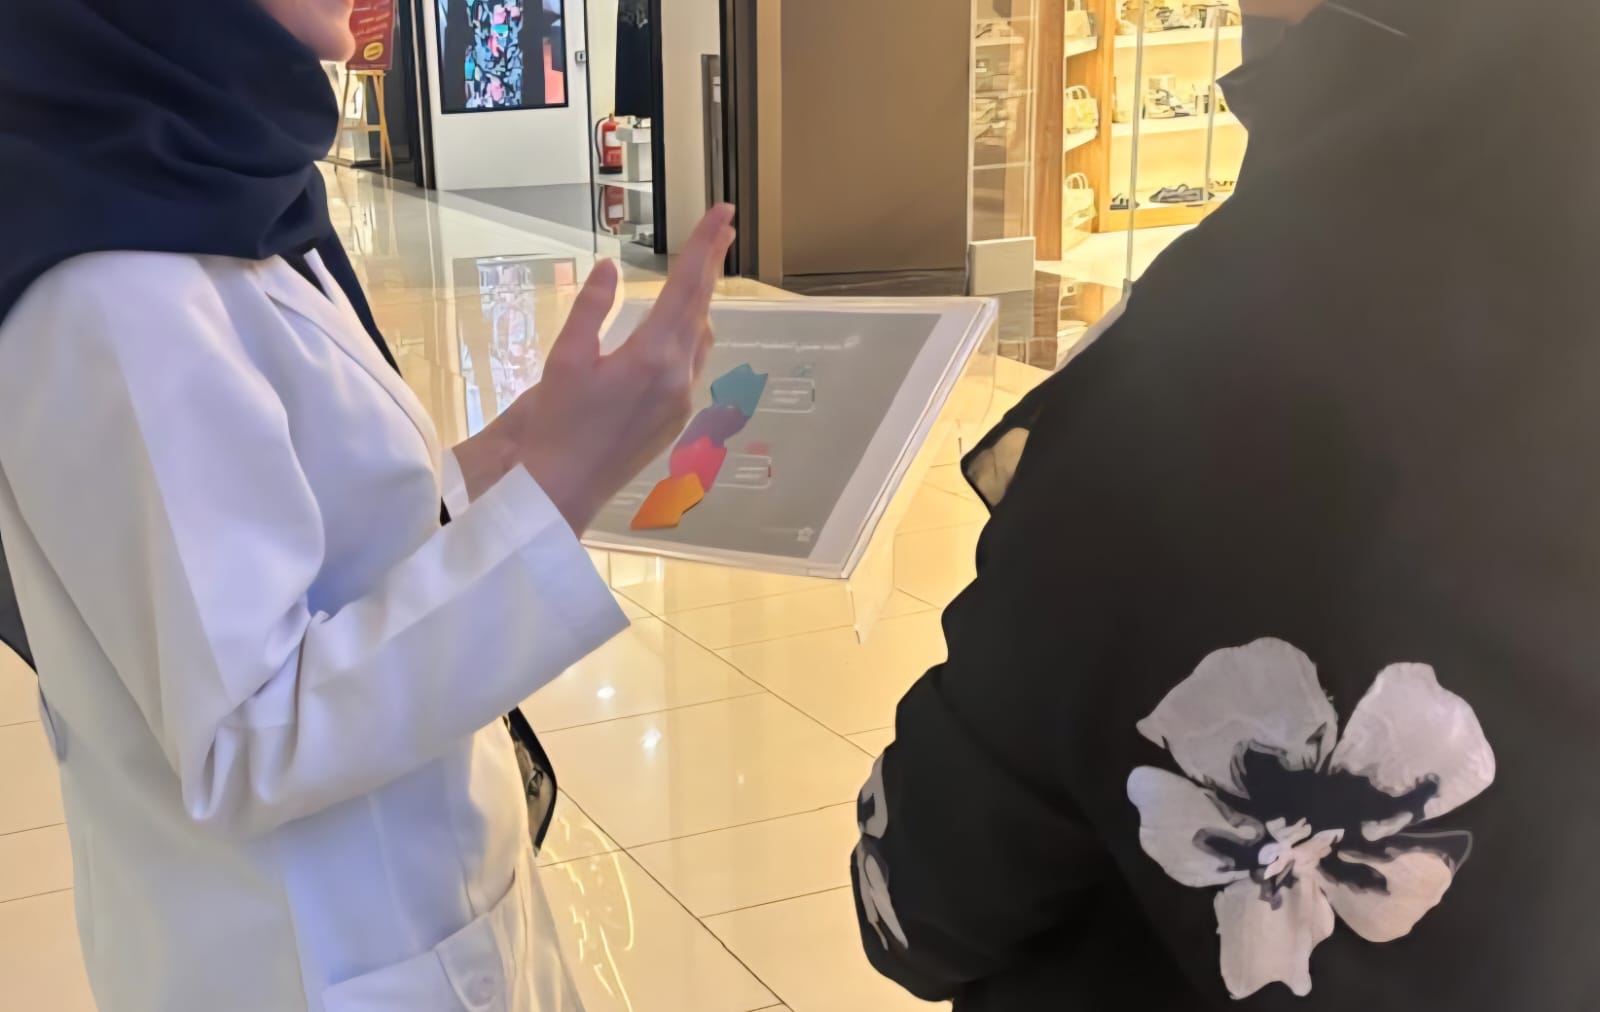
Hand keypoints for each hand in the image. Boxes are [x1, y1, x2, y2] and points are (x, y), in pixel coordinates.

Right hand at [457, 205, 735, 532]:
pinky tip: (677, 328)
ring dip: (701, 301)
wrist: (563, 488)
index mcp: (652, 356)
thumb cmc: (557, 424)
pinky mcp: (675, 418)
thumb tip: (609, 268)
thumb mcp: (566, 358)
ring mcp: (681, 400)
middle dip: (712, 264)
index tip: (722, 213)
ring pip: (701, 337)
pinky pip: (692, 364)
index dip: (705, 245)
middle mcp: (678, 376)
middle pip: (702, 307)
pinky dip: (689, 334)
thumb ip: (592, 308)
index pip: (687, 286)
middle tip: (723, 228)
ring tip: (702, 270)